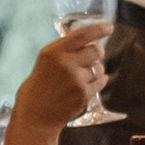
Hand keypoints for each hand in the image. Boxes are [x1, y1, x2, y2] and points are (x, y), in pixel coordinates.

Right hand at [16, 19, 110, 133]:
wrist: (35, 117)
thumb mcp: (44, 63)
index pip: (82, 35)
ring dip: (96, 70)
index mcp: (53, 52)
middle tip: (93, 57)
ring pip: (99, 68)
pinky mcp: (84, 94)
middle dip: (97, 53)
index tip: (109, 27)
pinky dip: (97, 82)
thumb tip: (87, 42)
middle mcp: (65, 63)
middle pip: (96, 51)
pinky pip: (100, 82)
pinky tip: (86, 86)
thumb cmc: (38, 89)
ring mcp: (76, 79)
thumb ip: (62, 51)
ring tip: (82, 77)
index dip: (99, 29)